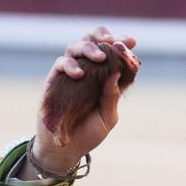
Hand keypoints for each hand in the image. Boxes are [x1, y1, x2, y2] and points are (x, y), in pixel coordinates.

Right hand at [31, 27, 136, 173]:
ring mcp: (70, 74)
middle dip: (102, 36)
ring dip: (88, 47)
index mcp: (103, 78)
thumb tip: (116, 73)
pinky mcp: (54, 80)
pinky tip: (80, 74)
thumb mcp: (107, 117)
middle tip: (112, 41)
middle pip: (92, 42)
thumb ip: (112, 97)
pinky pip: (61, 63)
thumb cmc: (89, 133)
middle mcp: (87, 72)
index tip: (131, 41)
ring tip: (100, 57)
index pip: (112, 54)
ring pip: (75, 47)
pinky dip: (70, 65)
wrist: (66, 148)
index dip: (120, 44)